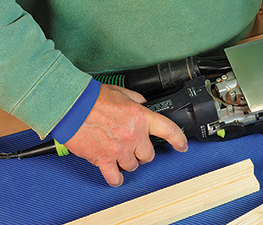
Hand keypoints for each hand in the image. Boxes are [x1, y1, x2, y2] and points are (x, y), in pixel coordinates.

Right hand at [64, 84, 187, 186]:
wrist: (70, 105)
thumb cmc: (93, 98)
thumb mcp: (122, 92)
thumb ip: (137, 101)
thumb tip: (144, 104)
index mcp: (141, 117)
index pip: (169, 130)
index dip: (179, 140)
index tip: (182, 145)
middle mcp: (133, 135)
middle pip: (149, 155)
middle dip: (144, 152)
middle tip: (136, 146)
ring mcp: (118, 149)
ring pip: (133, 166)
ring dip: (129, 162)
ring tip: (121, 154)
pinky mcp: (102, 159)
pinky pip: (114, 177)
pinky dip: (116, 178)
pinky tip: (116, 174)